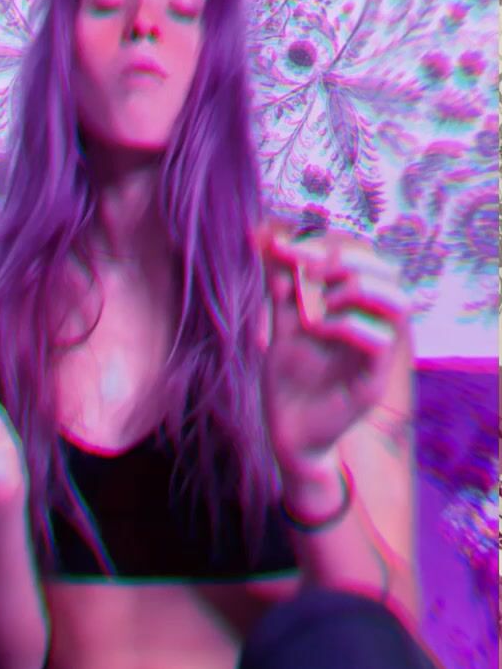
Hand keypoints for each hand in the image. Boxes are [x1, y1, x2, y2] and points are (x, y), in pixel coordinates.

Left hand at [257, 221, 411, 479]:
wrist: (286, 429)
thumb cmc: (288, 377)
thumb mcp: (280, 322)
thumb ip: (282, 285)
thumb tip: (269, 238)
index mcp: (355, 307)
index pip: (363, 258)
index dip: (328, 244)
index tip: (285, 248)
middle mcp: (374, 324)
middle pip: (389, 271)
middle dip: (349, 259)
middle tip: (311, 270)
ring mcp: (378, 352)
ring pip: (399, 302)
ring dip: (359, 288)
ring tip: (322, 300)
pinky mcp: (374, 380)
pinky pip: (381, 341)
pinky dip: (349, 325)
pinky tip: (317, 328)